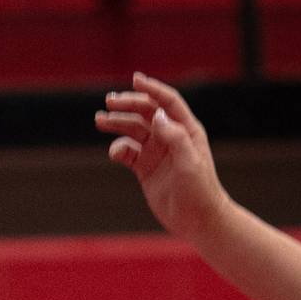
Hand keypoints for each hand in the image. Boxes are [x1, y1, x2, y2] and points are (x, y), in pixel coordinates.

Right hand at [94, 73, 228, 241]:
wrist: (198, 220)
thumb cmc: (200, 190)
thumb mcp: (189, 162)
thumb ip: (174, 136)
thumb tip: (155, 115)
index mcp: (186, 130)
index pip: (167, 102)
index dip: (152, 89)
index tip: (135, 79)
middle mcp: (170, 137)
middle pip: (146, 112)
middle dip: (128, 105)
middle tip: (109, 102)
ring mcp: (156, 152)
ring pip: (133, 130)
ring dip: (117, 123)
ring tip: (100, 120)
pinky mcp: (145, 168)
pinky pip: (128, 153)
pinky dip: (118, 150)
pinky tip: (114, 153)